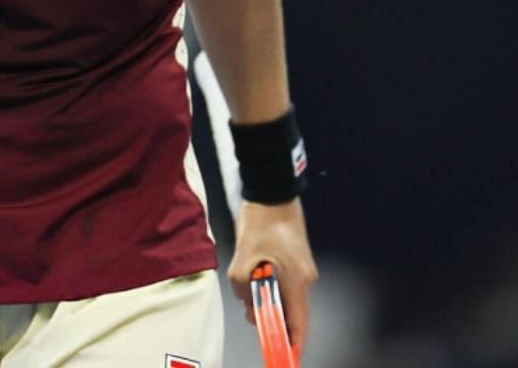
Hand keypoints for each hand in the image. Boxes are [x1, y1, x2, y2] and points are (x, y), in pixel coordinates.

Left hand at [228, 200, 318, 355]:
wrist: (273, 195)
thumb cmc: (260, 223)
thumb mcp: (242, 257)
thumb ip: (242, 287)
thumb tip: (248, 303)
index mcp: (297, 280)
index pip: (299, 321)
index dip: (292, 341)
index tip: (285, 355)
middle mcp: (306, 278)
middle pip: (292, 312)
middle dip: (271, 319)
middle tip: (250, 314)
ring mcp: (304, 270)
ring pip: (287, 297)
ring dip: (268, 301)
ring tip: (247, 293)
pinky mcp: (298, 263)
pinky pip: (286, 285)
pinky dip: (271, 289)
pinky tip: (254, 281)